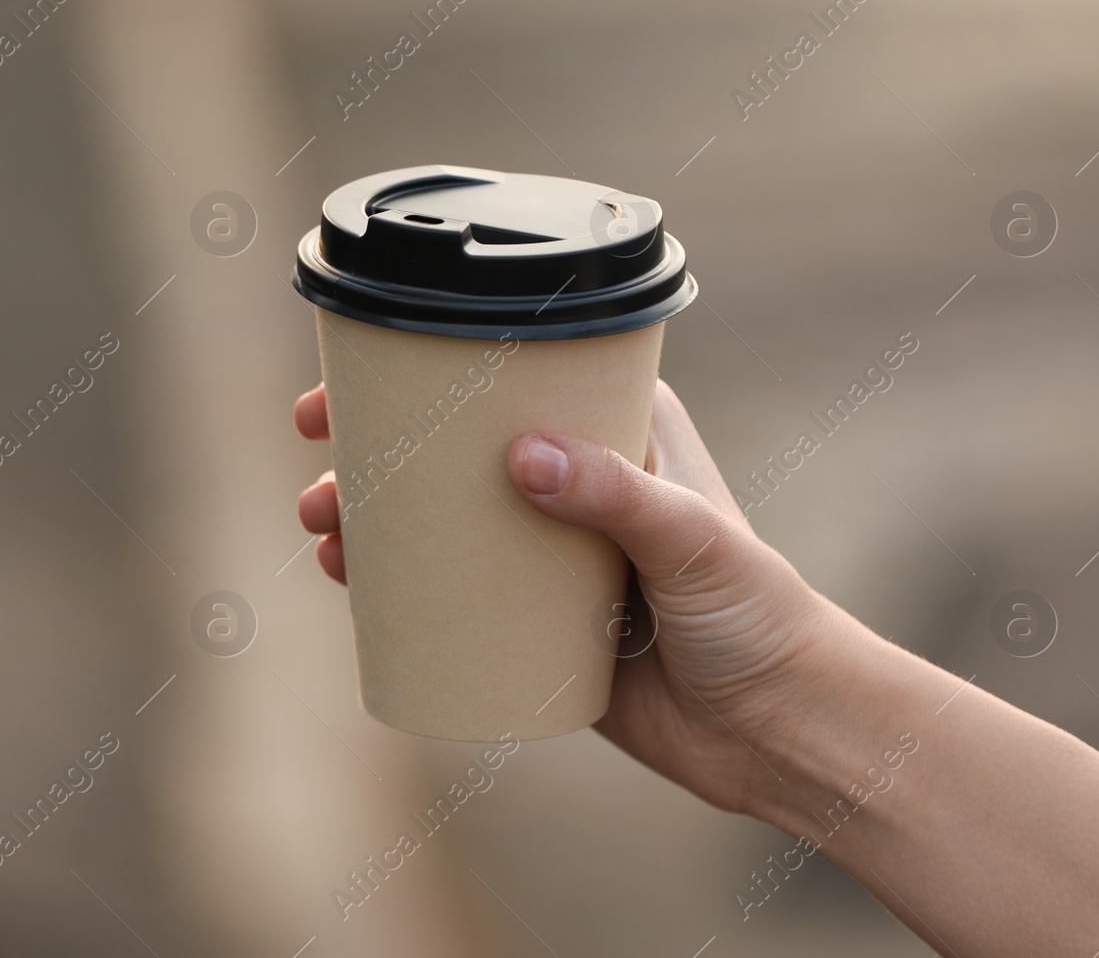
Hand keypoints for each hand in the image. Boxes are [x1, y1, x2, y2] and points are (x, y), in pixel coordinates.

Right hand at [294, 378, 858, 813]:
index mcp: (621, 433)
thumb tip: (519, 456)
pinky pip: (453, 596)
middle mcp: (579, 484)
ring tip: (321, 533)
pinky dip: (398, 585)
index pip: (515, 374)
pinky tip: (351, 584)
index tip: (359, 378)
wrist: (779, 730)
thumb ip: (616, 494)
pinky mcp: (537, 624)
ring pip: (443, 521)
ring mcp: (552, 555)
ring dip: (373, 519)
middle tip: (319, 463)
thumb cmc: (759, 617)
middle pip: (457, 448)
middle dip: (378, 450)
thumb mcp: (692, 541)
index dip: (432, 368)